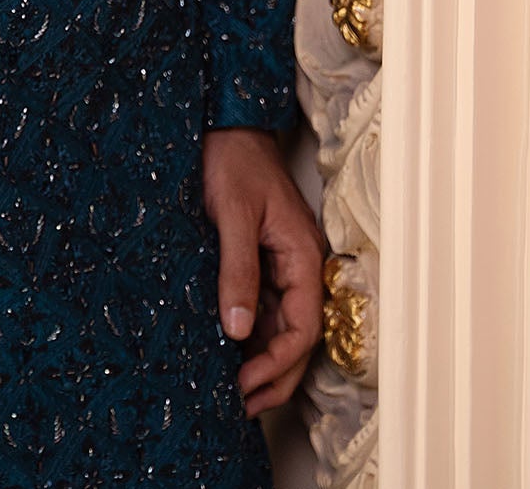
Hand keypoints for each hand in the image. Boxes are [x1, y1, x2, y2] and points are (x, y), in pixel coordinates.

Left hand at [202, 127, 324, 417]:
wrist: (226, 125)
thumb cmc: (232, 160)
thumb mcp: (231, 214)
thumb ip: (237, 271)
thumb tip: (237, 330)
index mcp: (303, 255)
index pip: (303, 328)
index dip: (277, 364)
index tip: (245, 384)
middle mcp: (300, 264)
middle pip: (299, 336)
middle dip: (275, 375)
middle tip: (243, 404)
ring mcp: (283, 262)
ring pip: (283, 325)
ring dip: (264, 360)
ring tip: (236, 391)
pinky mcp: (264, 257)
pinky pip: (266, 305)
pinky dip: (253, 333)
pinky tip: (232, 351)